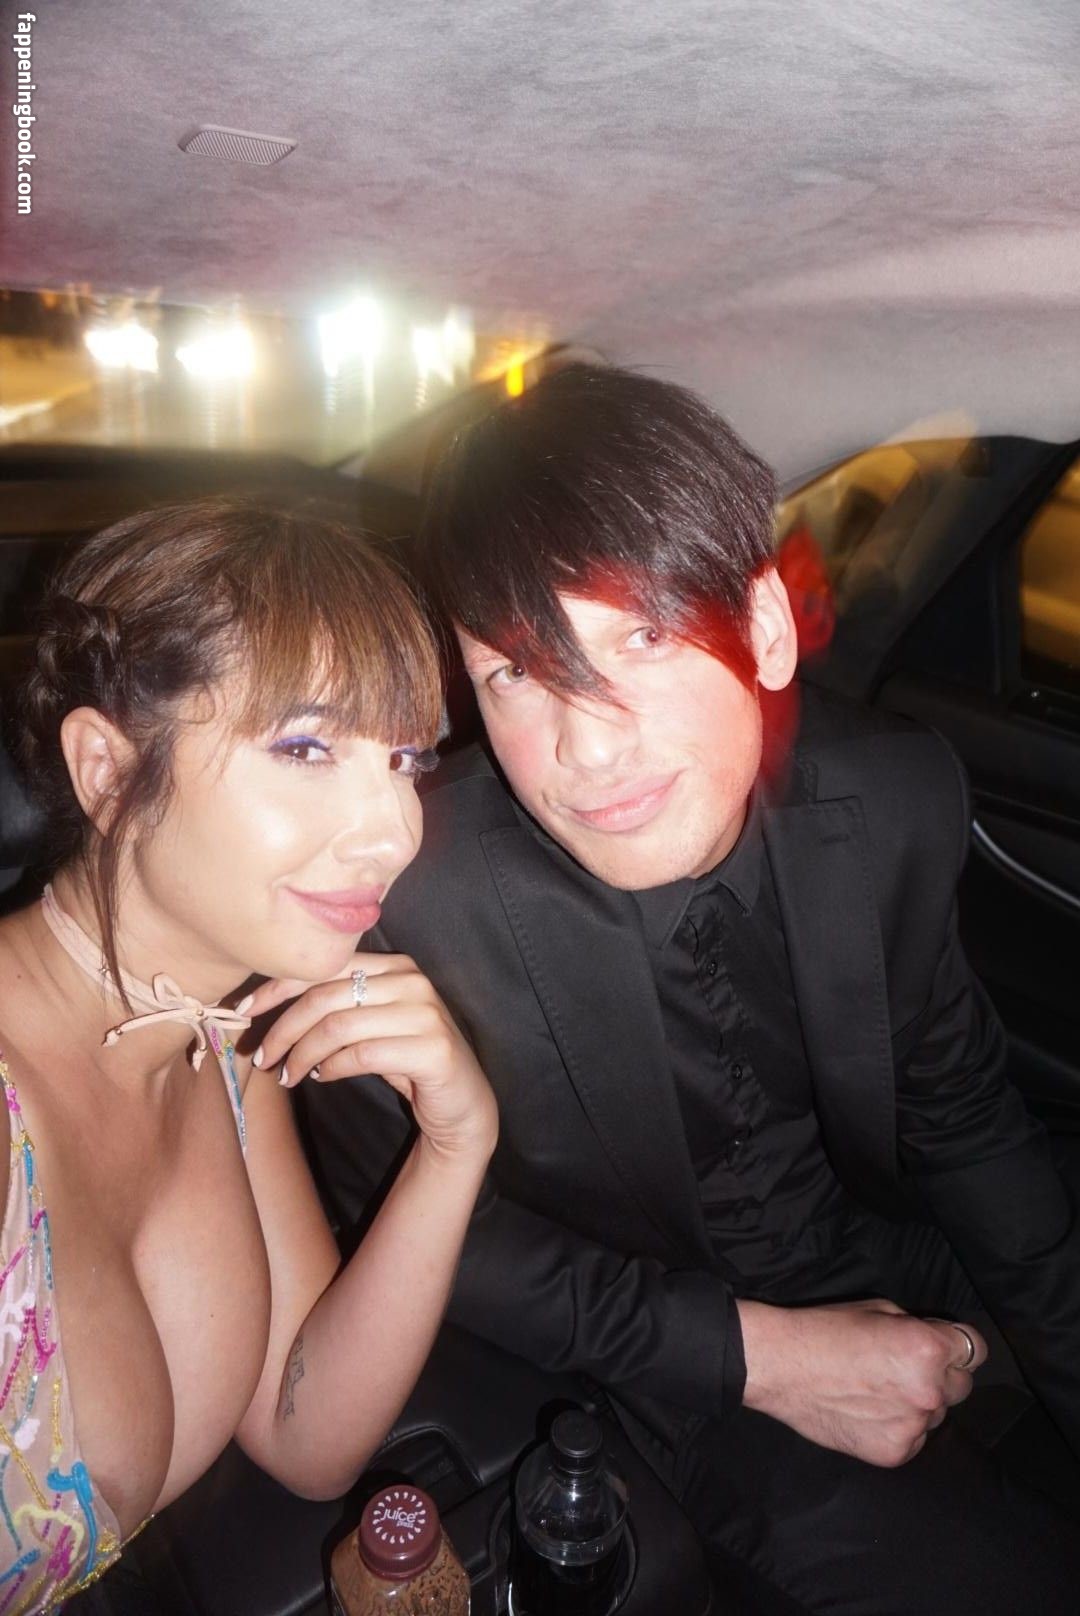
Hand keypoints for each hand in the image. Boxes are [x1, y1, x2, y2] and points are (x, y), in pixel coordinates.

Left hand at [245, 953, 497, 1163]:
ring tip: (287, 1075)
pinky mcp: (432, 1049)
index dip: (278, 986)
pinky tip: (320, 1078)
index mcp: (396, 966)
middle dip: (283, 1028)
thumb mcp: (371, 1025)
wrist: (462, 1104)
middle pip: (325, 996)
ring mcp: (426, 1013)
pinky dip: (332, 1067)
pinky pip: (362, 1055)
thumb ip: (337, 1006)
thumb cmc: (406, 1061)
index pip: (325, 964)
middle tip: (262, 1058)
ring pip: (338, 1027)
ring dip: (302, 1054)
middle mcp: (413, 981)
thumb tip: (267, 1007)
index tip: (244, 1011)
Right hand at [737, 1298, 986, 1466]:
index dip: (956, 1344)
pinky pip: (914, 1438)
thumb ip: (919, 1330)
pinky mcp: (894, 1453)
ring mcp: (912, 1427)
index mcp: (927, 1350)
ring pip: (936, 1415)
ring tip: (877, 1391)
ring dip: (918, 1404)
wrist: (782, 1366)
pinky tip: (868, 1412)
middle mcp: (928, 1392)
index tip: (941, 1345)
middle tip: (903, 1367)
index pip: (976, 1348)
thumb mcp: (879, 1310)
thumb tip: (940, 1344)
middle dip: (941, 1375)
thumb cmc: (826, 1328)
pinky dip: (898, 1426)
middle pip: (963, 1386)